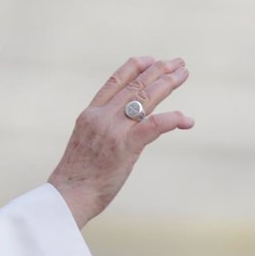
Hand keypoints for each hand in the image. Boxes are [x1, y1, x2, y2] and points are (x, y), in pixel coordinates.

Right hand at [48, 57, 194, 228]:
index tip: (150, 59)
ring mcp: (112, 130)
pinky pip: (154, 125)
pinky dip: (173, 119)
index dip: (134, 67)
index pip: (113, 82)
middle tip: (177, 63)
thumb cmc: (76, 177)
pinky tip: (187, 120)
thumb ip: (101, 130)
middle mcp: (100, 117)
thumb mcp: (84, 144)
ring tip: (183, 74)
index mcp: (88, 115)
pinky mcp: (125, 147)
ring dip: (167, 83)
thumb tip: (121, 130)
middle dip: (158, 71)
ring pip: (145, 98)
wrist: (67, 196)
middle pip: (134, 86)